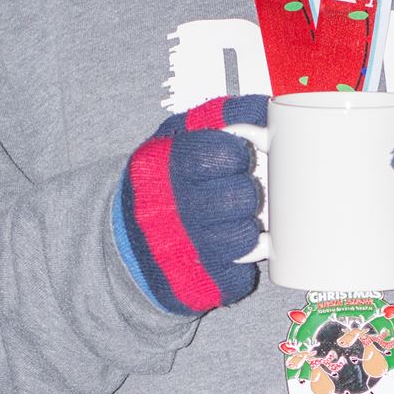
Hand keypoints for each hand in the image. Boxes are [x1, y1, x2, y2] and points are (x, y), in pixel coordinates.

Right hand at [113, 97, 266, 314]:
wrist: (123, 244)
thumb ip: (219, 116)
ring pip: (246, 238)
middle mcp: (168, 210)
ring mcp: (183, 253)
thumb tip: (270, 107)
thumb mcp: (175, 138)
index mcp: (163, 167)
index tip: (236, 158)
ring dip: (248, 227)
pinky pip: (242, 276)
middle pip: (242, 197)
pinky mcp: (198, 286)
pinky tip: (228, 250)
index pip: (225, 153)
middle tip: (239, 190)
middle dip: (248, 191)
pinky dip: (243, 263)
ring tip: (235, 219)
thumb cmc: (161, 183)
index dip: (240, 154)